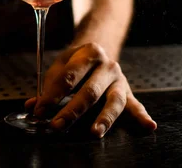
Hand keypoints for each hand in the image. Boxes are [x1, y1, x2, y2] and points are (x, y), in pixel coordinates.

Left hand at [25, 42, 156, 136]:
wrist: (99, 49)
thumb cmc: (76, 63)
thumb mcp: (60, 67)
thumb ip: (47, 87)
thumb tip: (32, 106)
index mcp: (89, 52)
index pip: (69, 77)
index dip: (52, 95)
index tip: (39, 110)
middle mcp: (107, 65)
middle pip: (89, 91)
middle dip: (71, 110)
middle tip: (56, 125)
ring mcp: (120, 79)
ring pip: (113, 100)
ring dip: (103, 118)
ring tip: (95, 132)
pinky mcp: (128, 92)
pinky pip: (136, 105)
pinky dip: (142, 116)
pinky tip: (149, 126)